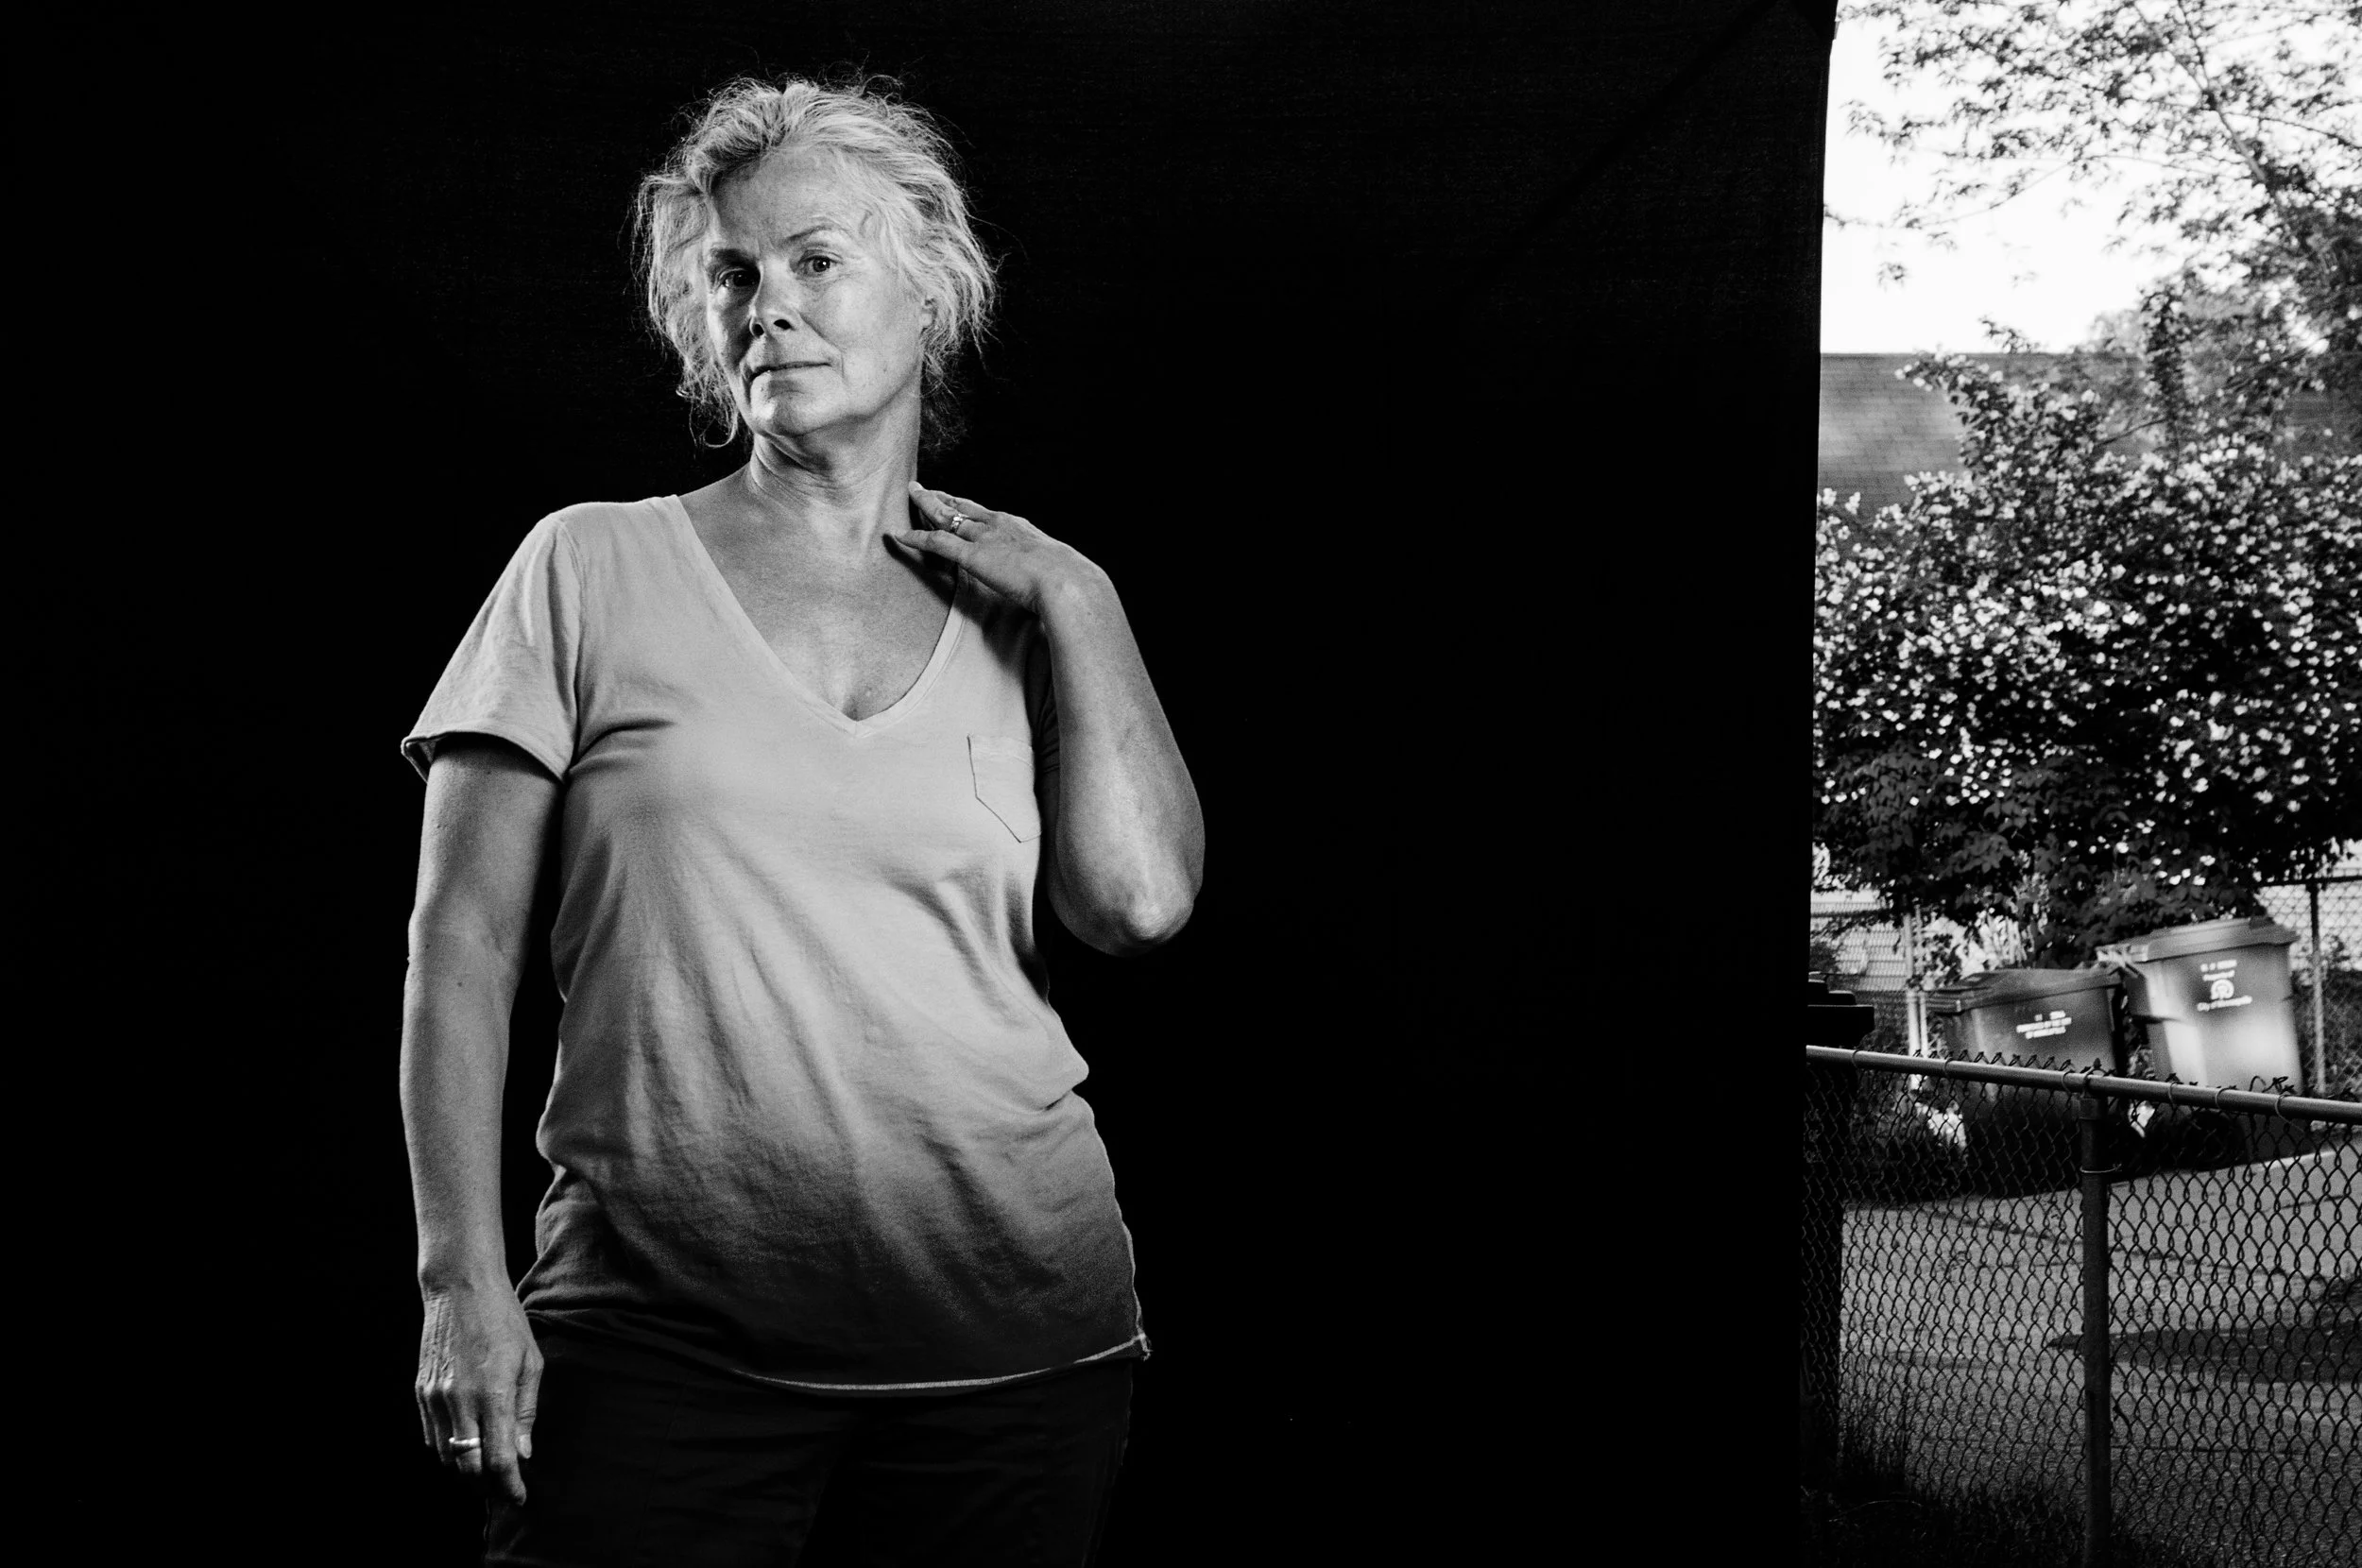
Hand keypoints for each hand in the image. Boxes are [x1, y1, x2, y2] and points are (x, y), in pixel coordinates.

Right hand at [416, 1281, 542, 1504]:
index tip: (520, 1498)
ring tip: (487, 1470)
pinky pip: (432, 1436)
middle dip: (486, 1486)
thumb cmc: (505, 1320)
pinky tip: (466, 1445)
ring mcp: (435, 1398)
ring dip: (466, 1470)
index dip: (509, 1487)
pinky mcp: (421, 1392)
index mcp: (493, 1394)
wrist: (460, 1288)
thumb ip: (525, 1412)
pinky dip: (449, 1450)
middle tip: (504, 1489)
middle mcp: (460, 1401)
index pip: (498, 1460)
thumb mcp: (531, 1362)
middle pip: (467, 1468)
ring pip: (446, 1456)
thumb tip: (523, 1454)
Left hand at [895, 482, 1104, 615]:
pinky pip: (937, 542)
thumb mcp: (1053, 567)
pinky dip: (916, 537)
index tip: (955, 501)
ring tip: (910, 494)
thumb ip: (1039, 568)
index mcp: (1017, 527)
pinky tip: (901, 535)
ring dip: (925, 505)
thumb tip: (1045, 580)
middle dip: (941, 497)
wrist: (1066, 580)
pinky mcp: (971, 555)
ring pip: (946, 515)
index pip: (983, 512)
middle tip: (923, 488)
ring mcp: (983, 538)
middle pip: (962, 506)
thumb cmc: (1067, 580)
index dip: (965, 506)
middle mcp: (997, 525)